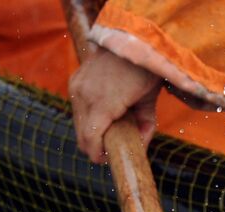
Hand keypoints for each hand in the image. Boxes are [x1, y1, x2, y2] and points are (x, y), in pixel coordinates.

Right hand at [69, 46, 161, 162]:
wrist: (133, 38)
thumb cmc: (146, 70)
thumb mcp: (150, 101)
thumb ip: (145, 127)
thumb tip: (139, 149)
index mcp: (103, 103)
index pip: (90, 139)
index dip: (97, 155)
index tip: (106, 160)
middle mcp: (84, 95)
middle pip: (81, 135)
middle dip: (93, 146)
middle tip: (109, 149)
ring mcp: (77, 86)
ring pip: (77, 123)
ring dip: (89, 131)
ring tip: (107, 130)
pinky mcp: (74, 80)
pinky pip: (77, 108)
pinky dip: (87, 116)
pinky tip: (102, 114)